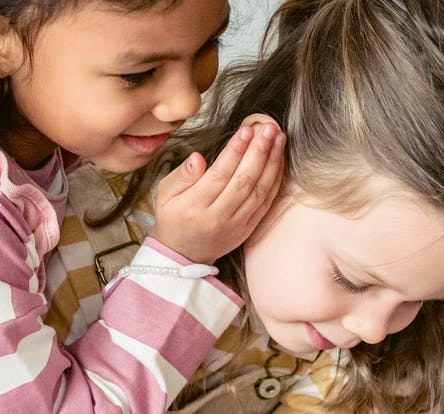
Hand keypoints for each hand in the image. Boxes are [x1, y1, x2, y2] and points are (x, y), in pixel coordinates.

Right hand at [149, 115, 284, 264]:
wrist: (183, 254)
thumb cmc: (173, 217)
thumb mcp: (164, 194)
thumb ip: (181, 175)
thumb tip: (198, 158)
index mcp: (194, 207)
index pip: (219, 175)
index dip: (235, 151)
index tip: (246, 130)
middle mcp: (218, 217)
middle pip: (243, 181)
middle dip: (259, 152)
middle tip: (268, 128)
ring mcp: (236, 225)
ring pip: (259, 191)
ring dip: (272, 162)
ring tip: (278, 138)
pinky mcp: (248, 228)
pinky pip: (266, 202)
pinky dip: (275, 180)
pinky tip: (279, 160)